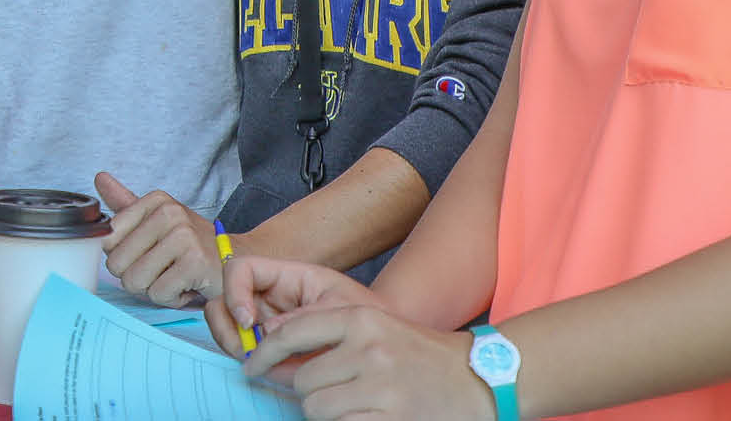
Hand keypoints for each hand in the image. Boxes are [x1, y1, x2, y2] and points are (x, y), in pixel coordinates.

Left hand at [95, 171, 220, 306]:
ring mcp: (183, 237)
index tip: (148, 253)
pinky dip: (171, 299)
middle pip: (117, 264)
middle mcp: (169, 213)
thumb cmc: (192, 246)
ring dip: (154, 289)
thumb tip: (99, 177)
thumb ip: (126, 203)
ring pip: (134, 281)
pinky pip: (158, 294)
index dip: (123, 257)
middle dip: (136, 277)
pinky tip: (188, 286)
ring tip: (175, 277)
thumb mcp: (157, 220)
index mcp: (155, 201)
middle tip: (162, 270)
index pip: (107, 240)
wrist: (238, 261)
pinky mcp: (195, 263)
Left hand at [241, 303, 488, 420]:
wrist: (479, 379)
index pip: (292, 333)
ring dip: (325, 413)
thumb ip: (328, 331)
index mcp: (361, 319)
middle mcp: (369, 350)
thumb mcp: (377, 326)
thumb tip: (271, 343)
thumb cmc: (419, 353)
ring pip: (316, 409)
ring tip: (352, 406)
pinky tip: (366, 416)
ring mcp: (382, 387)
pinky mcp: (392, 419)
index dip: (264, 354)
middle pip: (302, 381)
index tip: (251, 367)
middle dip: (307, 392)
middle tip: (330, 392)